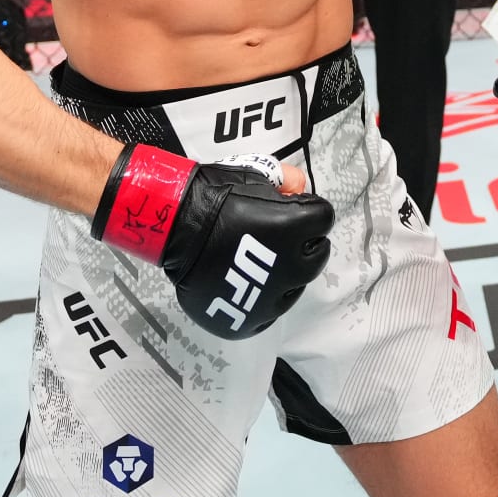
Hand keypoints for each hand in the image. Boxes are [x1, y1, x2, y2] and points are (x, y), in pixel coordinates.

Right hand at [92, 145, 332, 339]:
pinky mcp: (252, 321)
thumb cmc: (215, 196)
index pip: (324, 219)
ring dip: (286, 274)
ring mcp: (272, 299)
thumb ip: (285, 180)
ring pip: (296, 287)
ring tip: (259, 263)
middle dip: (305, 243)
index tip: (294, 209)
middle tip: (281, 236)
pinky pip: (269, 314)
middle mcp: (291, 267)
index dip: (309, 211)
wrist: (173, 227)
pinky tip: (245, 286)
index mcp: (296, 227)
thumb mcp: (254, 175)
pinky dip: (262, 301)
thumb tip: (301, 188)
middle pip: (317, 256)